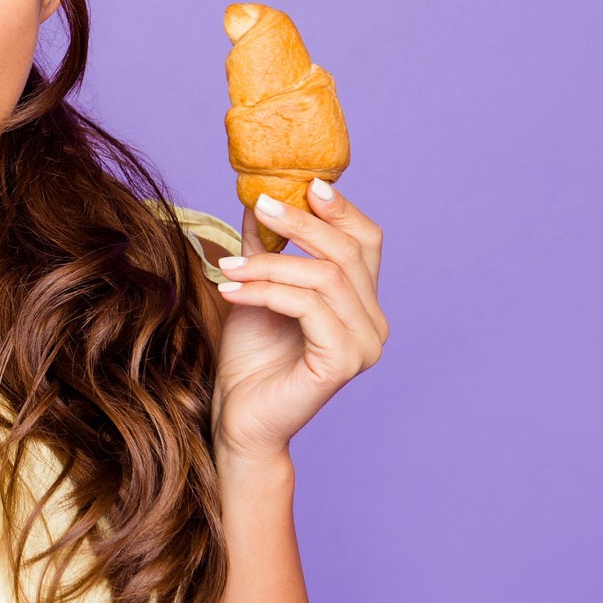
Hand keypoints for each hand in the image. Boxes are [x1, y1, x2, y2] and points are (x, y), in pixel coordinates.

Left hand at [208, 180, 387, 464]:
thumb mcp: (256, 286)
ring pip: (325, 277)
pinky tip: (230, 290)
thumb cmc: (249, 357)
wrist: (238, 417)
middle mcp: (374, 323)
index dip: (341, 210)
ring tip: (228, 266)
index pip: (366, 242)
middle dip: (300, 224)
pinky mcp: (342, 362)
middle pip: (347, 252)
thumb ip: (266, 247)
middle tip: (258, 206)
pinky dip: (266, 291)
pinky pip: (308, 307)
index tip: (306, 185)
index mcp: (361, 303)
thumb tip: (259, 196)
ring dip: (270, 263)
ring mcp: (364, 345)